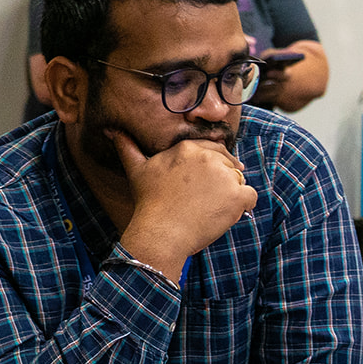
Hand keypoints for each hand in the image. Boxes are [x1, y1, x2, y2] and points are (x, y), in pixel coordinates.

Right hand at [113, 131, 255, 278]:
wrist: (160, 233)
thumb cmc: (149, 204)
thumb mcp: (137, 170)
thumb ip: (127, 147)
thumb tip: (111, 130)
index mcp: (188, 148)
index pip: (214, 150)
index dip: (212, 168)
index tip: (205, 184)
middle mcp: (208, 157)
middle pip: (229, 164)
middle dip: (223, 180)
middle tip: (207, 200)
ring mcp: (224, 176)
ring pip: (240, 180)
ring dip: (231, 195)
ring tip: (210, 209)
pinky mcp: (237, 196)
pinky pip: (251, 196)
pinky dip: (244, 207)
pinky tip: (226, 215)